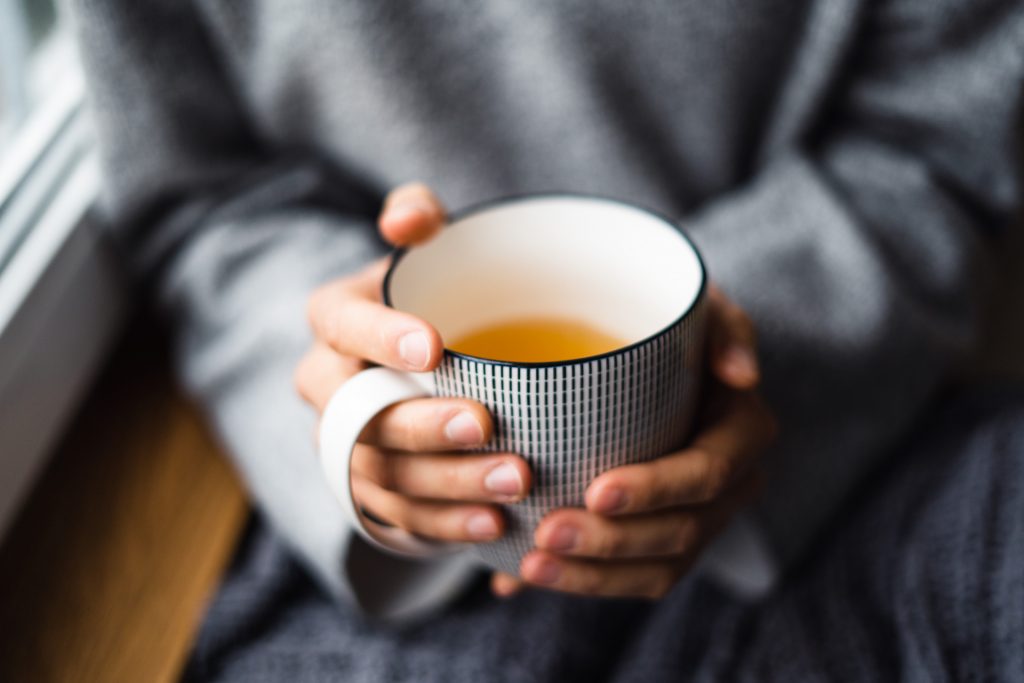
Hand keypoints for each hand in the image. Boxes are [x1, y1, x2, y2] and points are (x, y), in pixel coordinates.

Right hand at [295, 183, 531, 544]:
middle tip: (486, 425)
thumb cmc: (435, 295)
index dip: (379, 338)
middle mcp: (326, 387)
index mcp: (334, 320)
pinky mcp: (367, 493)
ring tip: (513, 482)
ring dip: (446, 483)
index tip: (434, 348)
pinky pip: (397, 517)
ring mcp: (341, 446)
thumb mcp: (429, 248)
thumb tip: (406, 219)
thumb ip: (420, 217)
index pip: (341, 325)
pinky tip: (494, 524)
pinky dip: (444, 524)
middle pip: (357, 415)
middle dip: (420, 424)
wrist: (421, 364)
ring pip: (380, 474)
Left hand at [492, 285, 777, 598]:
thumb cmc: (673, 324)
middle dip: (613, 541)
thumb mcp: (702, 307)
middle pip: (680, 532)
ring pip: (656, 568)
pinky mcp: (661, 543)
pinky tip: (522, 576)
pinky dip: (580, 581)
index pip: (708, 473)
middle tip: (547, 532)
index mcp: (742, 433)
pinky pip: (631, 578)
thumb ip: (725, 326)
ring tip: (531, 566)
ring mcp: (698, 520)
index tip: (597, 490)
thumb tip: (743, 375)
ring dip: (592, 575)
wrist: (650, 355)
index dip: (657, 489)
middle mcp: (730, 486)